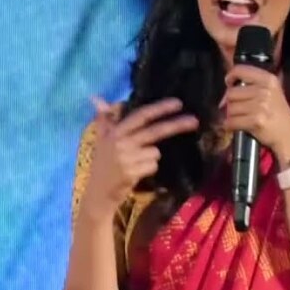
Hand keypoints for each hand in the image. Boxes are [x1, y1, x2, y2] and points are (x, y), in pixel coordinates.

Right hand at [81, 96, 198, 216]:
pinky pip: (153, 166)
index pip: (140, 116)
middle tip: (194, 120)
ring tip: (135, 163)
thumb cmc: (103, 164)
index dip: (159, 108)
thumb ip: (103, 118)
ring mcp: (126, 158)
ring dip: (151, 157)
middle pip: (154, 131)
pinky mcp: (131, 173)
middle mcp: (120, 142)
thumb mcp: (101, 139)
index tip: (178, 103)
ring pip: (155, 152)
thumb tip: (95, 97)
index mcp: (114, 132)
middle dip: (176, 125)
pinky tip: (136, 173)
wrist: (98, 193)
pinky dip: (149, 169)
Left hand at [221, 65, 289, 152]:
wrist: (288, 136)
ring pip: (230, 108)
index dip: (231, 77)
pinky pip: (232, 121)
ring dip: (231, 115)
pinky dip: (230, 126)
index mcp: (269, 80)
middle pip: (231, 92)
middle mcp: (265, 90)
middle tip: (238, 108)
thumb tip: (228, 87)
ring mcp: (261, 106)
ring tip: (241, 118)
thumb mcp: (272, 92)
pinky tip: (235, 126)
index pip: (240, 70)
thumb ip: (253, 84)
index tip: (230, 84)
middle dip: (231, 102)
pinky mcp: (256, 121)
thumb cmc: (278, 114)